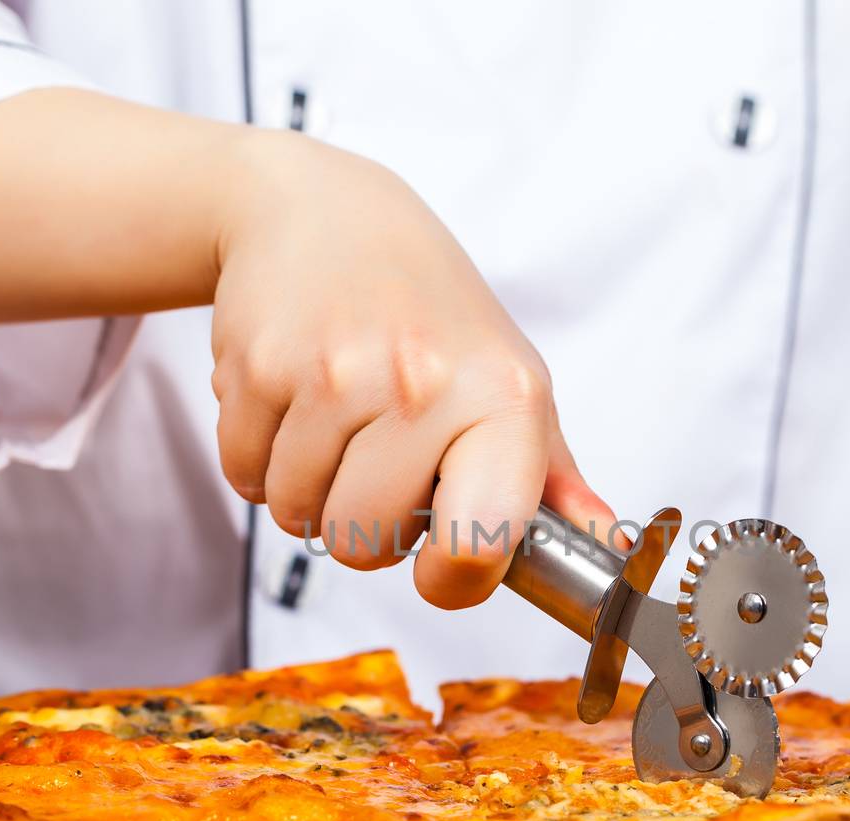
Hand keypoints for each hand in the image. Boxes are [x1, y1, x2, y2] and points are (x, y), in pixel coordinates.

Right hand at [209, 134, 612, 607]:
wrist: (326, 213)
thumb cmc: (431, 312)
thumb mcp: (512, 382)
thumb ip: (554, 479)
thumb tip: (606, 546)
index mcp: (502, 400)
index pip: (478, 546)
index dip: (452, 579)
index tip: (441, 562)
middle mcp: (423, 383)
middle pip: (364, 545)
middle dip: (362, 525)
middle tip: (377, 462)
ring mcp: (335, 372)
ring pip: (298, 517)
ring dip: (307, 492)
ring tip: (335, 425)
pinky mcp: (260, 365)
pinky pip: (243, 477)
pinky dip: (259, 461)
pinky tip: (291, 404)